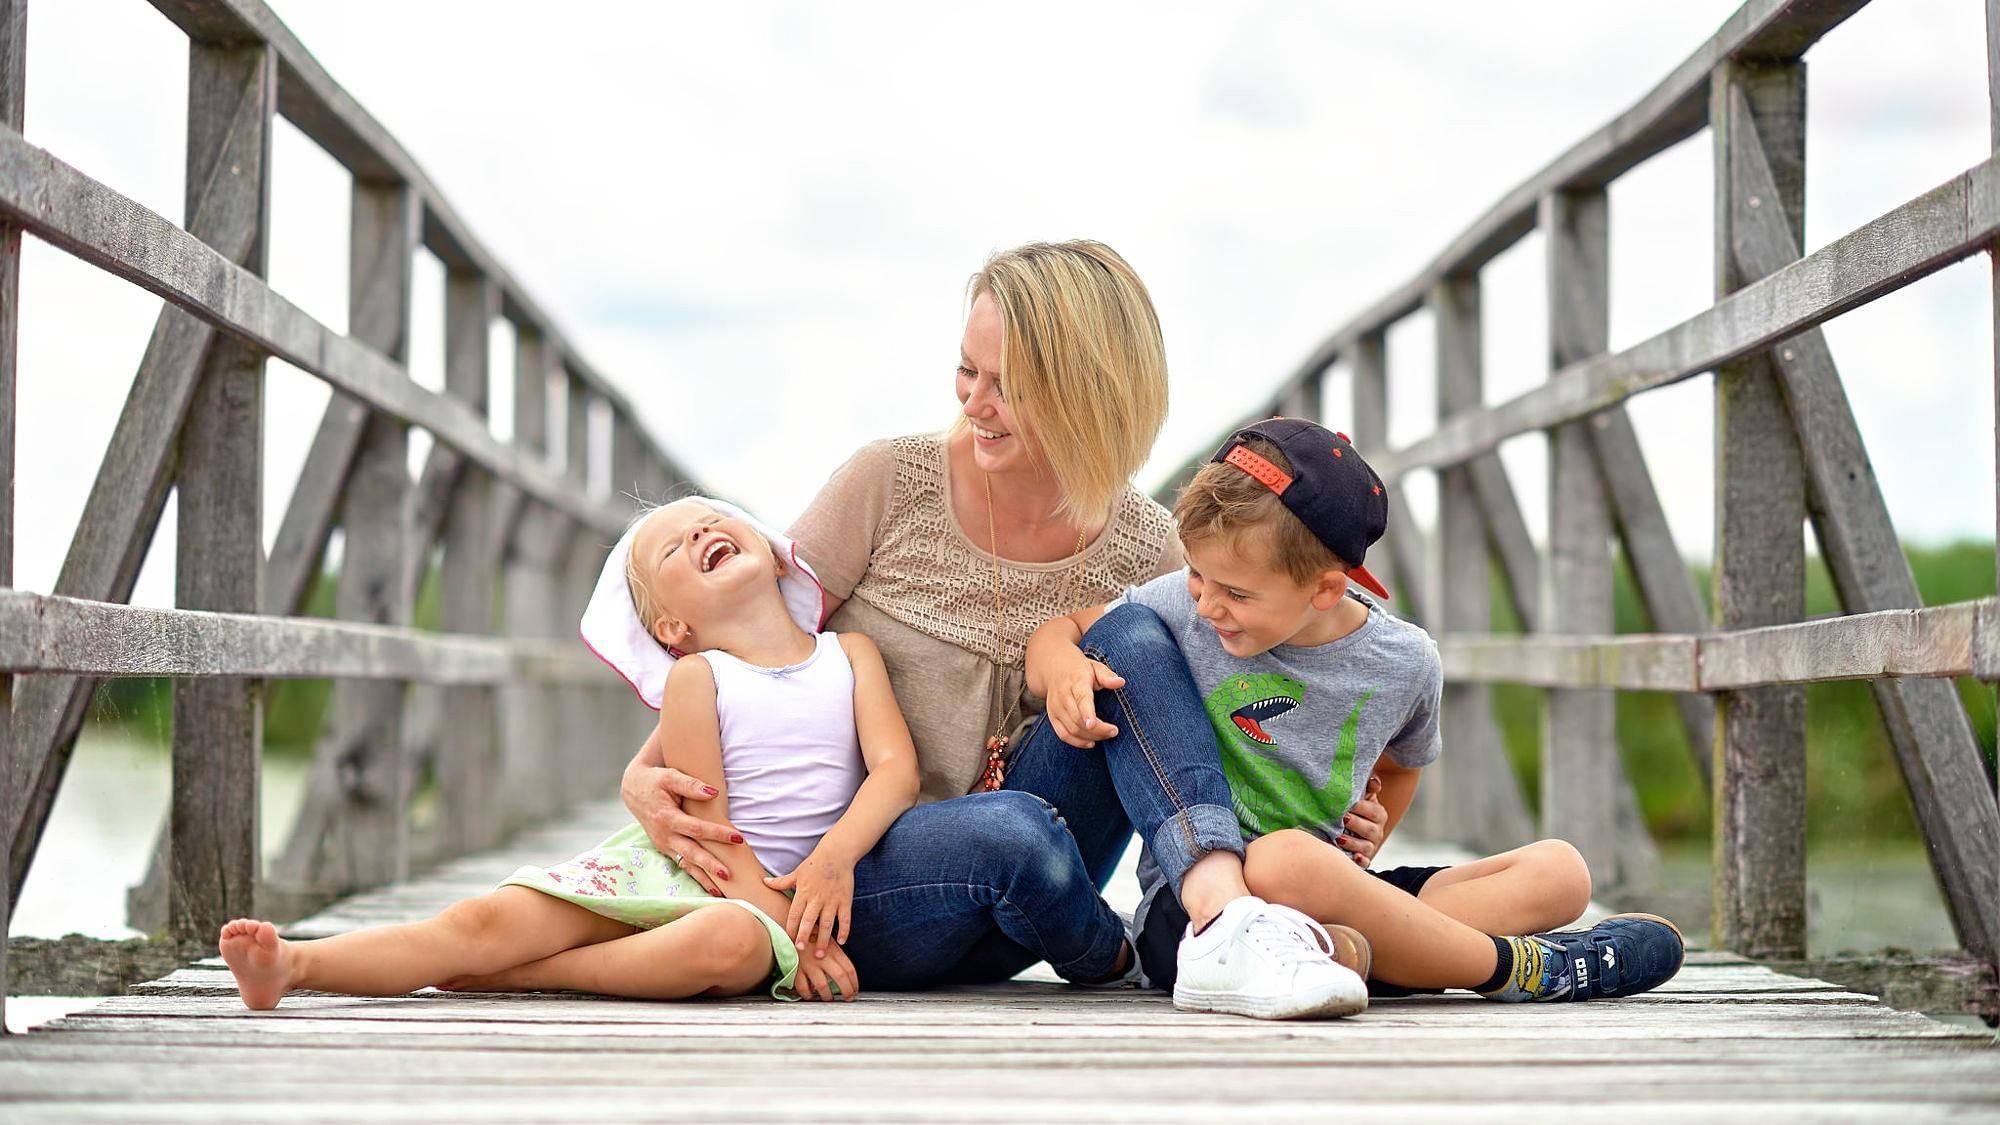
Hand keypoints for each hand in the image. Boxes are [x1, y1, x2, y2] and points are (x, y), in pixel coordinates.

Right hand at [621, 761, 742, 893]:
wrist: (633, 789)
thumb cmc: (655, 781)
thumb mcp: (671, 777)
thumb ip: (691, 785)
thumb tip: (713, 792)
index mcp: (667, 818)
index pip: (697, 829)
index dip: (717, 834)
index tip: (738, 838)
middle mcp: (664, 835)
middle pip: (691, 853)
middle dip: (710, 865)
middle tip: (729, 875)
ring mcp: (663, 844)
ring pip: (686, 864)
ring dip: (702, 878)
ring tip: (720, 891)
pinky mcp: (664, 848)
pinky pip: (681, 864)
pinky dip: (694, 875)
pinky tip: (708, 885)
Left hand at [764, 850, 853, 960]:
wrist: (837, 854)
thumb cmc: (815, 864)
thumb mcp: (796, 873)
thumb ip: (781, 882)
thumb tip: (764, 882)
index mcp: (803, 893)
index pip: (794, 914)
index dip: (790, 928)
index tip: (787, 941)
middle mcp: (817, 898)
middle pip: (809, 921)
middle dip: (804, 936)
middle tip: (800, 950)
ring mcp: (832, 900)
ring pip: (827, 924)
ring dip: (823, 940)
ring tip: (819, 954)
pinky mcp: (845, 900)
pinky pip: (845, 919)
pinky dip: (844, 930)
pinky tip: (841, 942)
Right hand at [792, 941, 859, 1001]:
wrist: (792, 928)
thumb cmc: (812, 936)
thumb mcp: (828, 941)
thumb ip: (837, 956)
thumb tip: (846, 975)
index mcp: (833, 950)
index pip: (849, 969)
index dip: (854, 982)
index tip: (855, 991)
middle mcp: (822, 957)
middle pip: (840, 977)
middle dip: (847, 991)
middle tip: (848, 998)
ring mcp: (809, 963)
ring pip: (822, 985)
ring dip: (827, 996)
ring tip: (829, 999)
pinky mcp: (795, 968)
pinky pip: (802, 987)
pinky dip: (807, 994)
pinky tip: (811, 996)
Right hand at [1045, 651, 1123, 748]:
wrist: (1055, 669)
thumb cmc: (1081, 670)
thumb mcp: (1096, 667)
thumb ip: (1107, 676)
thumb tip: (1120, 682)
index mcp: (1076, 682)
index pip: (1081, 699)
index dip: (1086, 713)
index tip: (1093, 724)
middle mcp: (1063, 696)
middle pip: (1077, 719)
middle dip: (1097, 729)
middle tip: (1114, 731)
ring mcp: (1056, 708)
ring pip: (1071, 729)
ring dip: (1091, 737)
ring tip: (1106, 735)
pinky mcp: (1053, 717)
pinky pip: (1063, 735)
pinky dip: (1077, 742)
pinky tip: (1091, 743)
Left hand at [1339, 775, 1387, 868]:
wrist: (1346, 824)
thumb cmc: (1352, 806)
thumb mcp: (1360, 794)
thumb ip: (1368, 786)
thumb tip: (1373, 782)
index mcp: (1378, 814)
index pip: (1374, 811)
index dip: (1361, 807)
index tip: (1348, 804)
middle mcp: (1376, 831)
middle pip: (1370, 830)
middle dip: (1356, 824)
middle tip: (1342, 818)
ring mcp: (1370, 846)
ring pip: (1366, 847)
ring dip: (1353, 843)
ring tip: (1339, 838)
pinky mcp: (1363, 858)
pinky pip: (1365, 863)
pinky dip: (1360, 861)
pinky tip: (1353, 858)